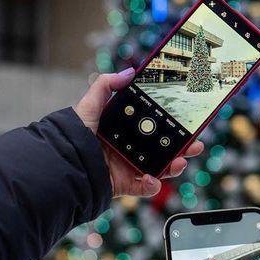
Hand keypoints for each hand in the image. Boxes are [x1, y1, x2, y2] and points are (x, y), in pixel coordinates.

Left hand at [74, 68, 204, 197]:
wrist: (64, 162)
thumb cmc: (75, 134)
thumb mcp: (90, 104)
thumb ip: (106, 85)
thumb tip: (129, 72)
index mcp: (126, 130)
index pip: (154, 125)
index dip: (172, 123)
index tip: (186, 118)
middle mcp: (130, 148)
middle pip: (163, 148)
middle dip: (183, 147)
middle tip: (195, 143)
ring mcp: (128, 167)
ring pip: (160, 168)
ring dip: (175, 166)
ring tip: (181, 161)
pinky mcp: (124, 185)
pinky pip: (143, 187)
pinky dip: (151, 185)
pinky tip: (153, 178)